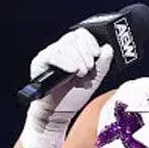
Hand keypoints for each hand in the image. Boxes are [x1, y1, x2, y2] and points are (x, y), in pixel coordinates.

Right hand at [20, 28, 112, 147]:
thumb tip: (108, 48)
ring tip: (80, 74)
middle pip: (74, 37)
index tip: (96, 55)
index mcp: (74, 50)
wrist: (59, 113)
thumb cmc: (74, 96)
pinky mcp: (40, 63)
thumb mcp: (94, 79)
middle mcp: (60, 49)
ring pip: (64, 45)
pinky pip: (53, 55)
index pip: (82, 34)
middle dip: (86, 53)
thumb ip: (102, 63)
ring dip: (77, 59)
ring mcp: (49, 55)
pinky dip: (66, 62)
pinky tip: (72, 72)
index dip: (91, 42)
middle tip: (88, 69)